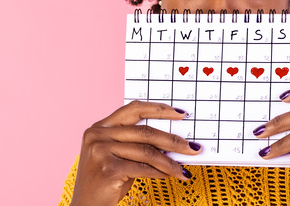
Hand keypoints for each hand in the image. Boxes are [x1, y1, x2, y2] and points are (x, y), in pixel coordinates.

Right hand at [70, 101, 201, 205]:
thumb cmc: (106, 181)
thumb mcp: (118, 156)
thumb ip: (137, 144)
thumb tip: (171, 140)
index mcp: (99, 126)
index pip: (133, 109)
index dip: (159, 109)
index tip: (181, 114)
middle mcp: (97, 135)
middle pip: (144, 131)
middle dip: (172, 140)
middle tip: (192, 147)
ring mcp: (100, 151)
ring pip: (146, 152)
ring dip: (170, 162)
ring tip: (183, 168)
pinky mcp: (107, 169)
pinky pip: (143, 168)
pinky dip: (160, 172)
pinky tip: (170, 175)